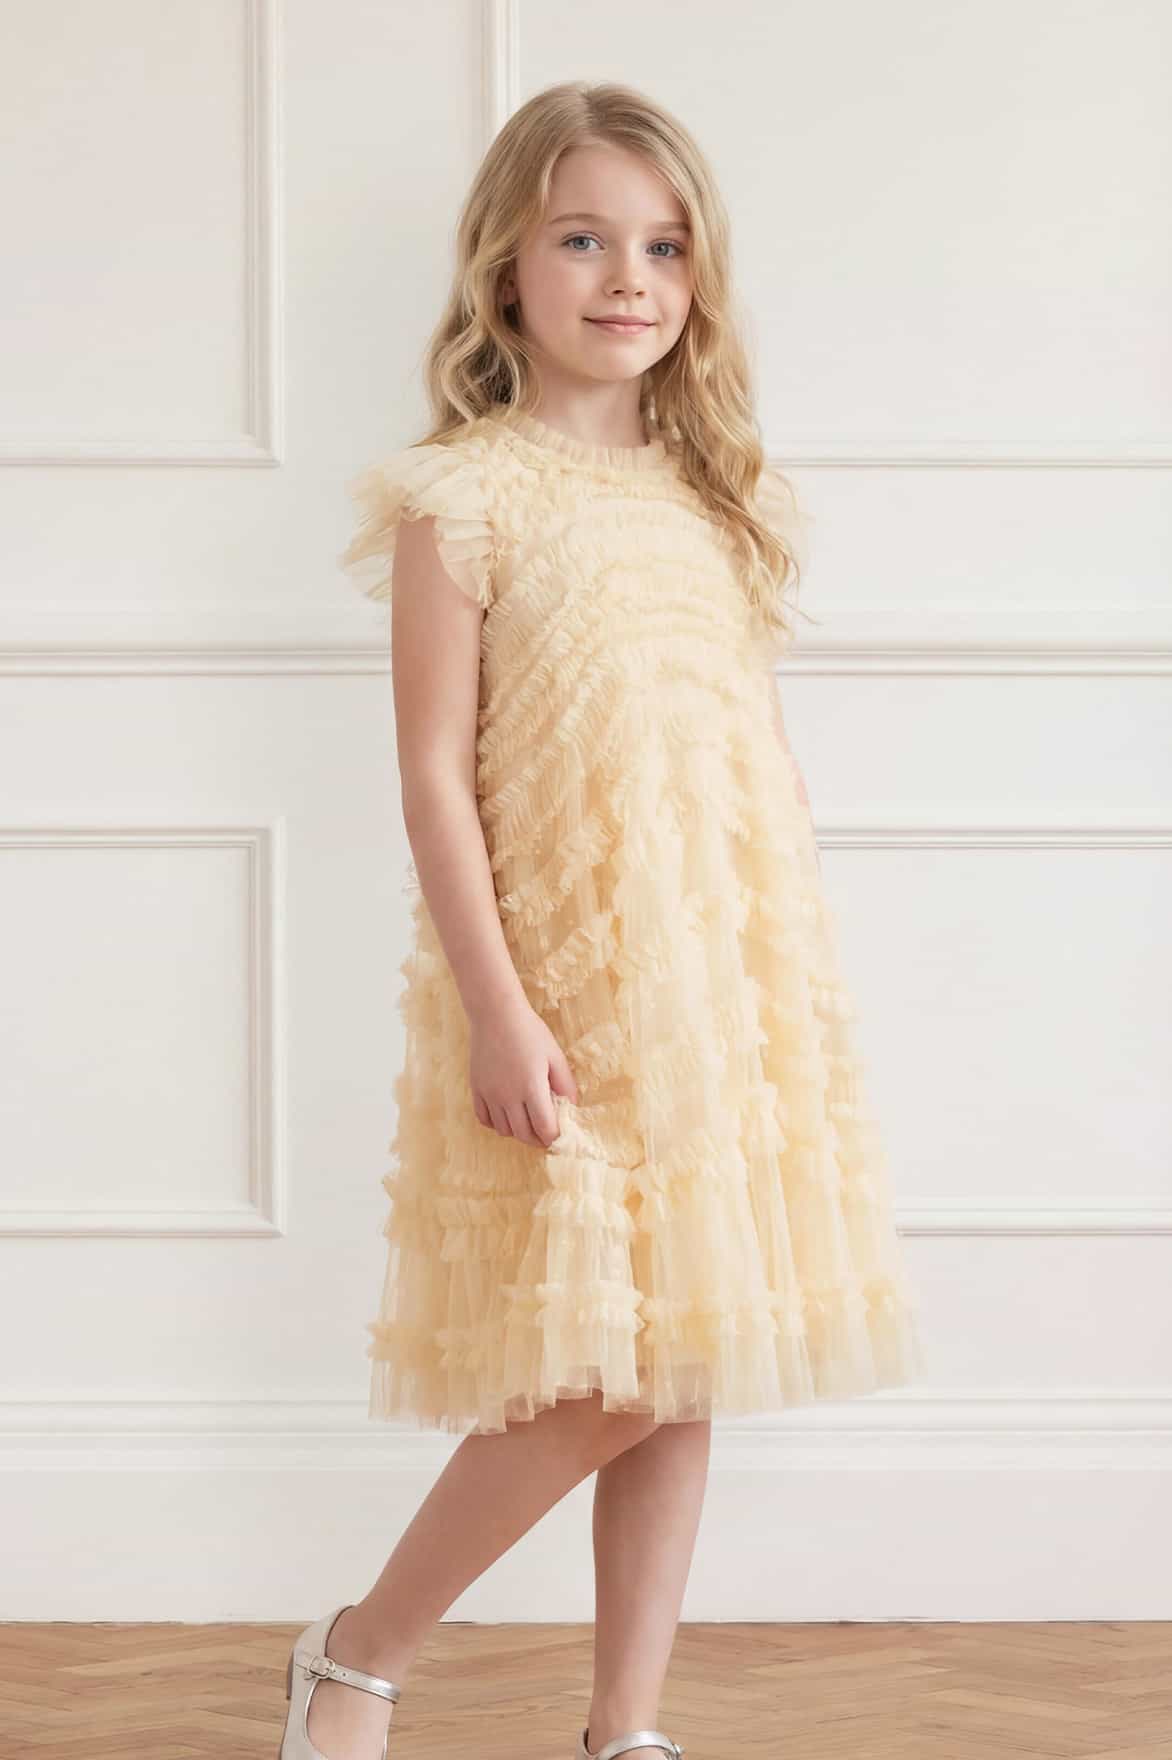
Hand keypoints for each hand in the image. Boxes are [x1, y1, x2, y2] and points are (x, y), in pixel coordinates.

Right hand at [468, 997, 578, 1147]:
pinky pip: (484, 1119)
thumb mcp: (555, 1056)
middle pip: (523, 1135)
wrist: (496, 1013)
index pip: (545, 1129)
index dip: (554, 1138)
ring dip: (517, 1132)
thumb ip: (566, 1085)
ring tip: (527, 1123)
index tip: (559, 1136)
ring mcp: (489, 1094)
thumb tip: (572, 1108)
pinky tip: (506, 1114)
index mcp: (531, 1088)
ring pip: (503, 1130)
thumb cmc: (530, 1032)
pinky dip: (496, 1124)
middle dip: (537, 1140)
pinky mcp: (476, 1089)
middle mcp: (508, 1096)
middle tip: (545, 1135)